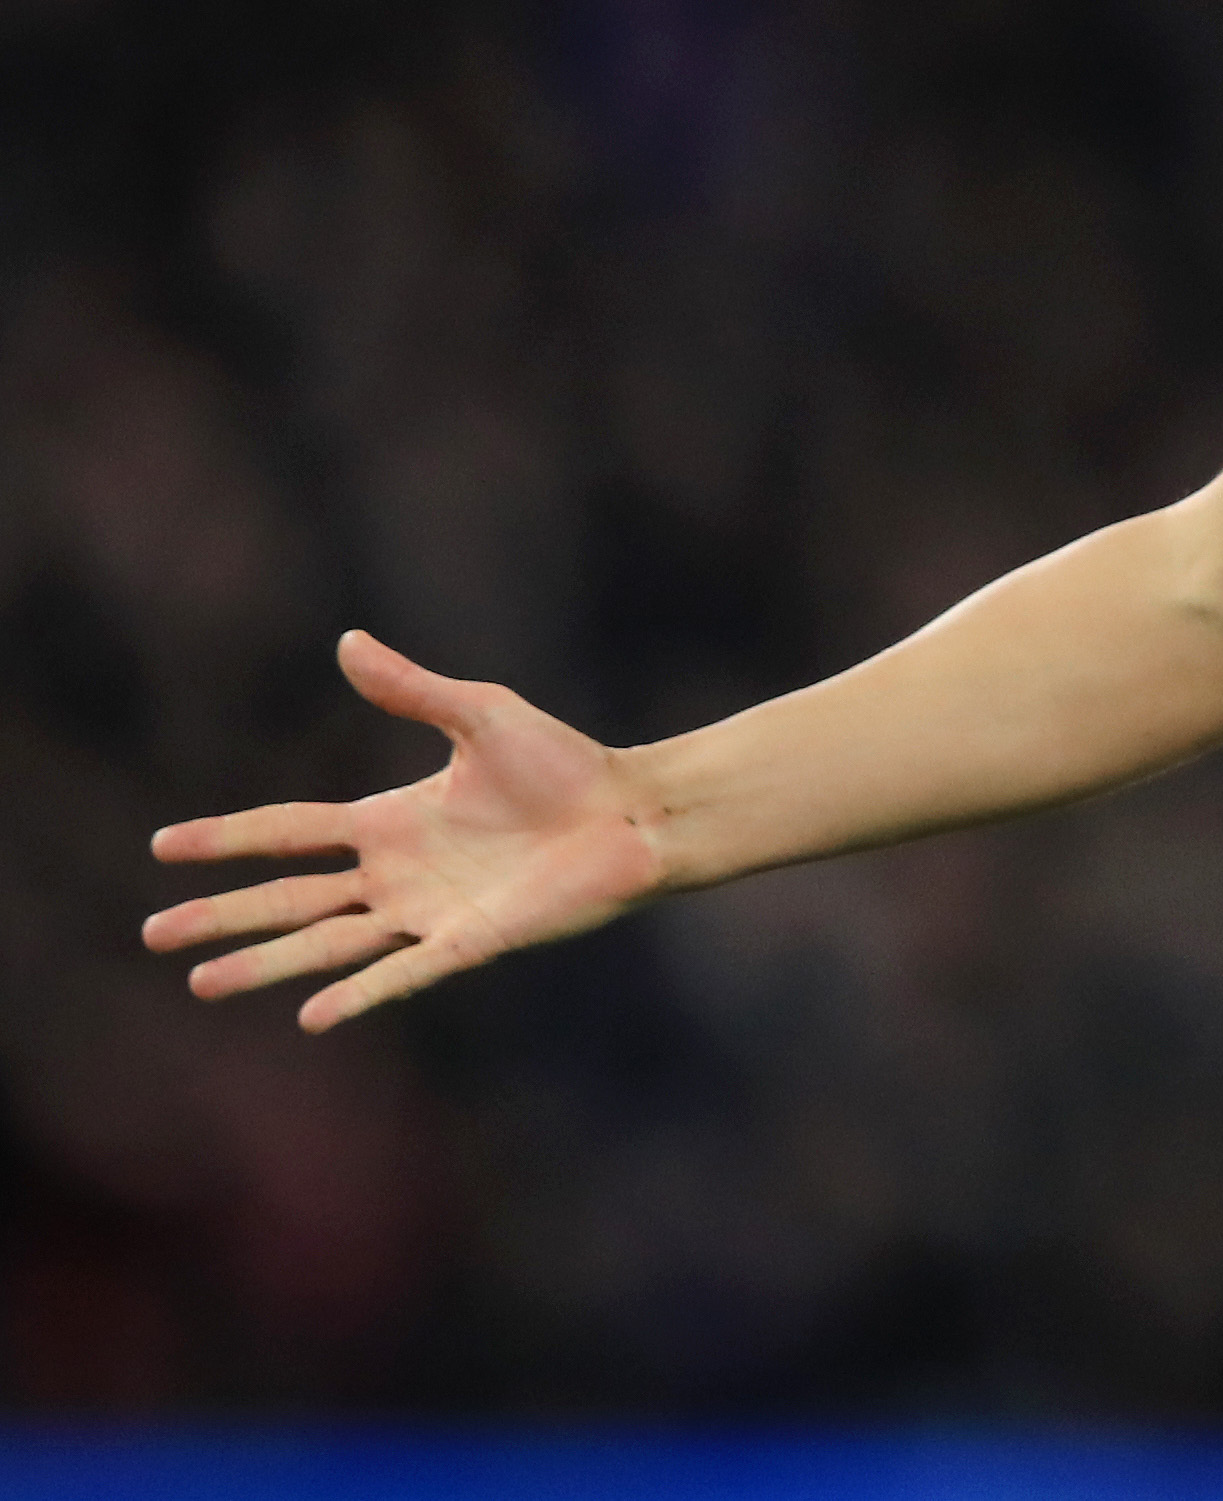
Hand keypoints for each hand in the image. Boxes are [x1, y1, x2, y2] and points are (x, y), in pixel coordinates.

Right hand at [145, 631, 664, 1032]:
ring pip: (327, 944)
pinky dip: (358, 994)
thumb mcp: (480, 715)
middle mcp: (396, 875)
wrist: (632, 812)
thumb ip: (411, 689)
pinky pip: (402, 974)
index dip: (227, 839)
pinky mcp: (470, 942)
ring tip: (200, 984)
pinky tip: (310, 1017)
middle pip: (290, 899)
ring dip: (265, 964)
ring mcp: (428, 914)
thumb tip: (347, 642)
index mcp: (389, 822)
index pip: (288, 834)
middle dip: (222, 916)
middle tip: (154, 934)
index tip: (161, 847)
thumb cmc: (565, 763)